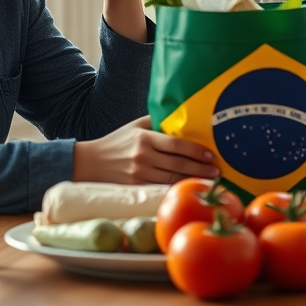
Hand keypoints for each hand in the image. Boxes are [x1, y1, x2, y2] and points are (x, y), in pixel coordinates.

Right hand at [73, 116, 219, 183]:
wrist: (89, 162)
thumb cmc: (116, 142)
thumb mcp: (134, 127)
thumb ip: (156, 122)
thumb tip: (180, 116)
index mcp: (144, 138)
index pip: (176, 144)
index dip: (196, 150)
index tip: (211, 154)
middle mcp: (142, 156)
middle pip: (178, 164)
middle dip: (200, 168)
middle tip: (217, 170)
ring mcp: (139, 173)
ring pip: (172, 178)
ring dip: (193, 180)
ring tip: (210, 180)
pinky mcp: (135, 186)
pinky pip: (161, 188)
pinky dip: (177, 188)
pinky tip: (189, 187)